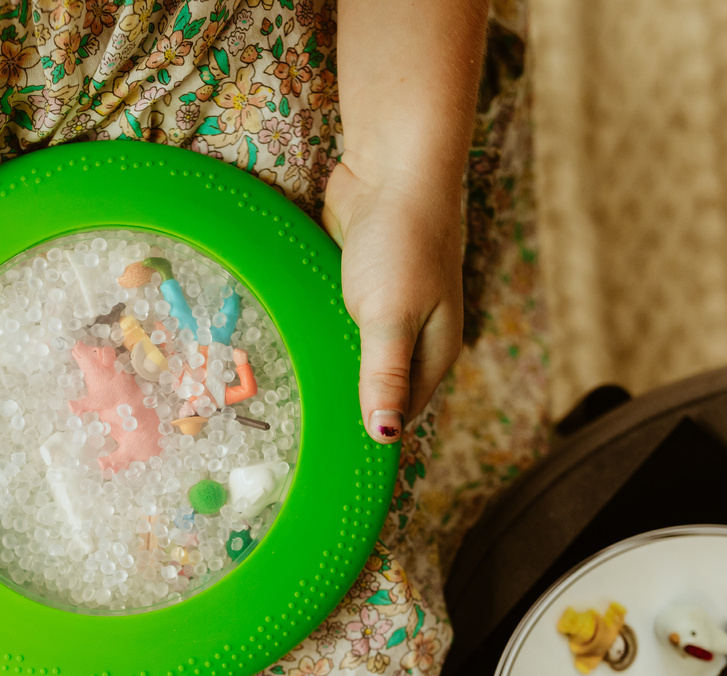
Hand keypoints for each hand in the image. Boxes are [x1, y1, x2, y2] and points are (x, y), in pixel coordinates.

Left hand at [322, 160, 463, 443]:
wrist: (393, 166)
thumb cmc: (400, 242)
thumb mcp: (391, 317)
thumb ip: (384, 375)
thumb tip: (384, 437)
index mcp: (434, 351)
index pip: (402, 412)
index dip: (371, 434)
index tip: (330, 457)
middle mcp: (417, 334)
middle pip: (381, 386)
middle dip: (349, 404)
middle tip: (301, 431)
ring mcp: (390, 307)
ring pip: (358, 354)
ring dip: (333, 368)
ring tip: (292, 395)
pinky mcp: (362, 283)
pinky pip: (342, 322)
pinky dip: (323, 333)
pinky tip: (296, 343)